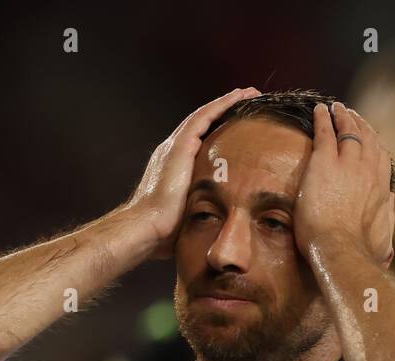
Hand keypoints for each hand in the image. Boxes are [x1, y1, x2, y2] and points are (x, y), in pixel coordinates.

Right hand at [124, 87, 260, 258]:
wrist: (146, 228)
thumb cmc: (163, 232)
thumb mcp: (185, 217)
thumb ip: (197, 212)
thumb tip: (214, 226)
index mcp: (173, 168)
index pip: (199, 143)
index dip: (217, 131)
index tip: (237, 126)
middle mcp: (171, 152)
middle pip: (202, 124)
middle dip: (223, 112)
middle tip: (246, 101)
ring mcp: (175, 146)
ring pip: (205, 115)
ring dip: (227, 102)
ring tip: (248, 93)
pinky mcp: (181, 146)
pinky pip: (205, 117)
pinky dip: (222, 105)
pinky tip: (239, 96)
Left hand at [293, 102, 394, 264]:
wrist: (339, 247)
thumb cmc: (356, 251)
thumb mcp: (380, 243)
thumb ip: (383, 239)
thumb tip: (389, 253)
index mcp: (381, 188)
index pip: (381, 158)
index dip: (375, 144)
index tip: (371, 137)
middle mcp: (368, 171)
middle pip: (368, 139)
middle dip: (361, 124)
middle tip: (352, 114)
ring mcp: (348, 163)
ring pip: (348, 131)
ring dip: (343, 116)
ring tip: (337, 108)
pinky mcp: (325, 161)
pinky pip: (326, 131)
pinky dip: (323, 118)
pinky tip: (320, 109)